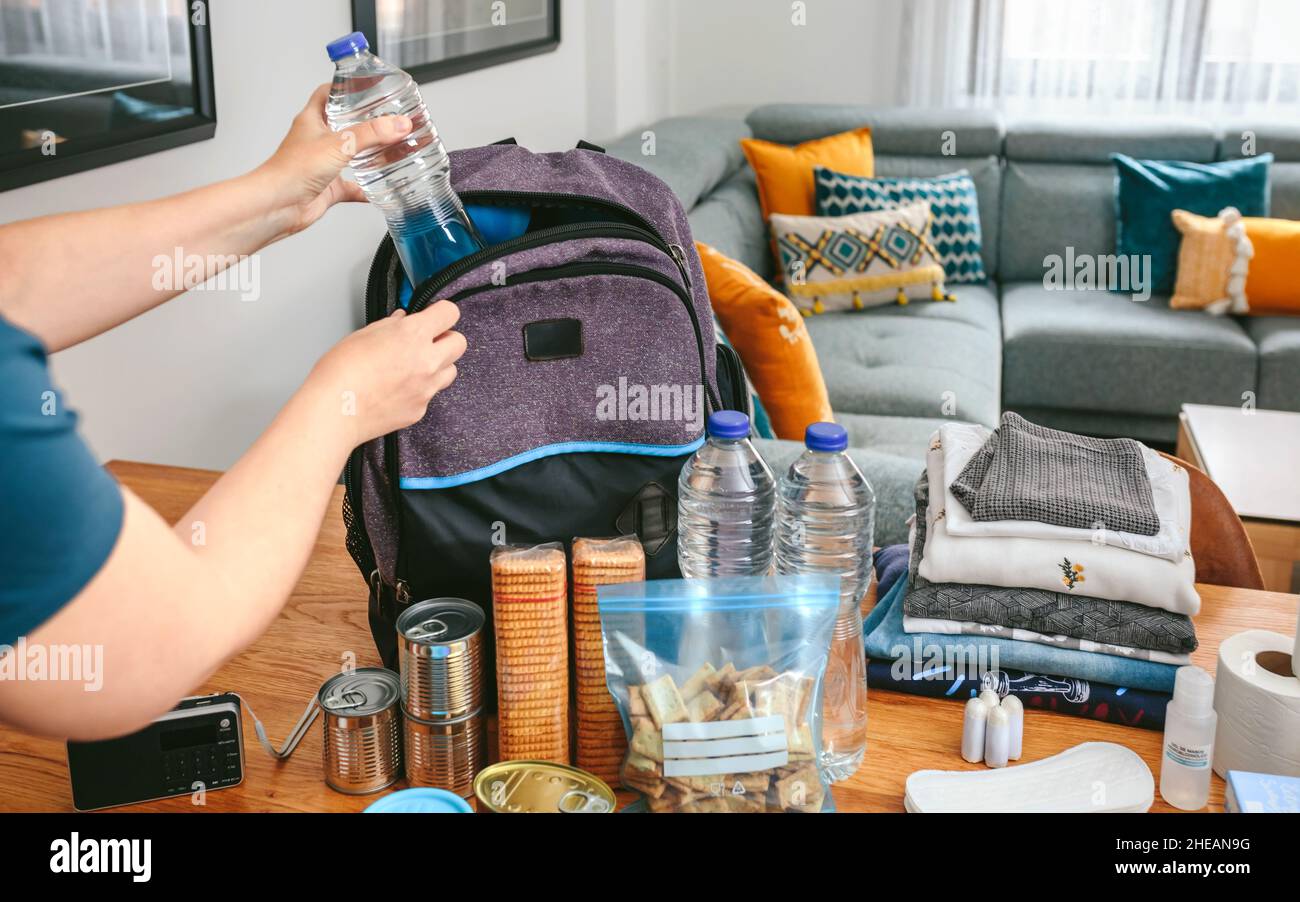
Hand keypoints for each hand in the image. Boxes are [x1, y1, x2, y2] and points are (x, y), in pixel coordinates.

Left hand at [253, 84, 412, 239]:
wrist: (279, 204)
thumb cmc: (293, 170)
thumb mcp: (338, 144)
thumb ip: (371, 134)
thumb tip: (398, 124)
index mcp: (311, 120)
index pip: (327, 94)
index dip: (344, 87)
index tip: (364, 85)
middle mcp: (316, 140)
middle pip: (342, 123)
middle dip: (363, 120)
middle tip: (384, 116)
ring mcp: (322, 164)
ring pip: (349, 154)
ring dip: (367, 152)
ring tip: (387, 147)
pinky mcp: (328, 187)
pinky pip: (352, 187)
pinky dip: (366, 188)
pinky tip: (379, 189)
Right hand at [309, 301, 466, 447]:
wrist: (335, 410)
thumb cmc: (341, 372)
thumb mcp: (363, 335)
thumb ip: (390, 326)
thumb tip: (401, 321)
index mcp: (413, 335)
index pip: (450, 313)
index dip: (442, 313)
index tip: (434, 316)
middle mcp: (426, 361)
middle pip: (459, 343)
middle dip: (446, 339)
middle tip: (428, 342)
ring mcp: (426, 388)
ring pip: (451, 371)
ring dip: (439, 365)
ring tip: (414, 367)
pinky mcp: (421, 409)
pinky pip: (431, 394)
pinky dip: (420, 389)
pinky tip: (398, 389)